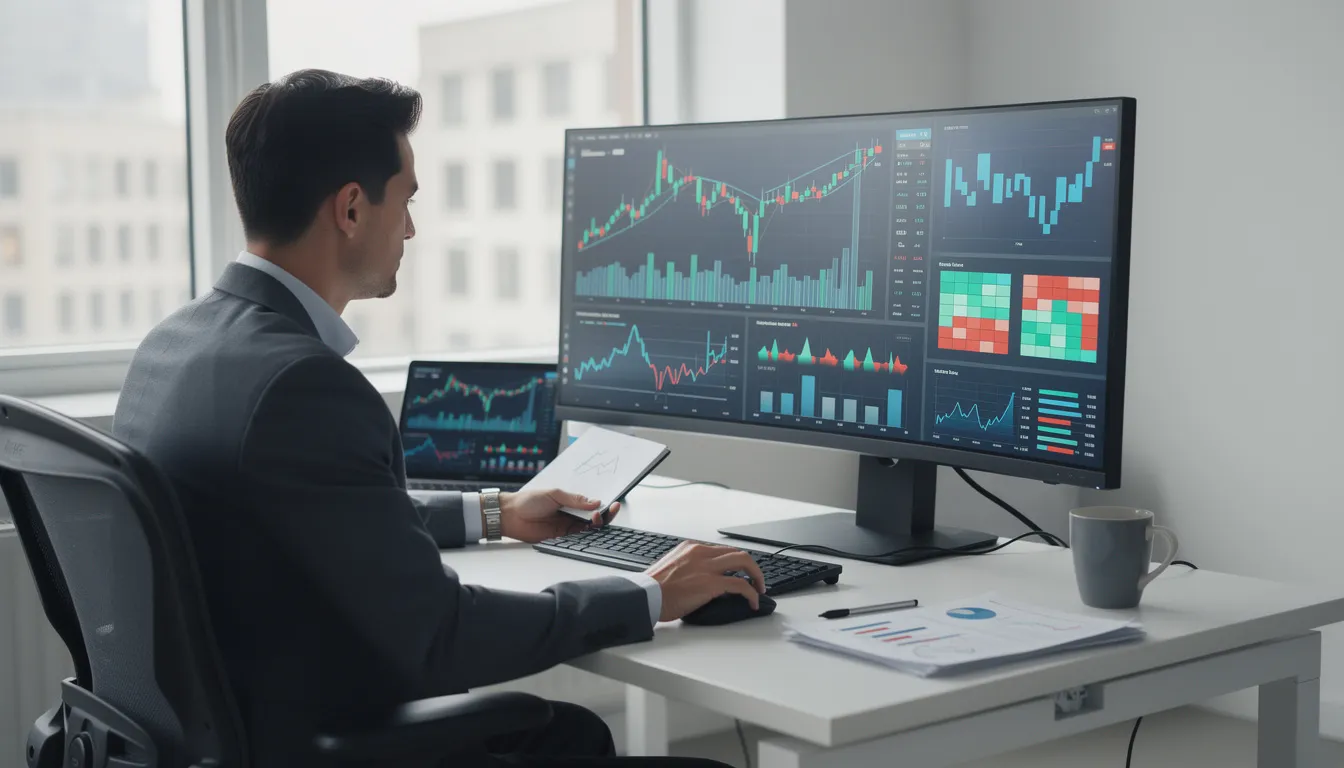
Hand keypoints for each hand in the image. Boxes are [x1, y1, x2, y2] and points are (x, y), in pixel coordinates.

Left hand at [497, 489, 619, 543]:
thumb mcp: (554, 495)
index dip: (603, 505)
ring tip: (596, 517)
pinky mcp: (560, 538)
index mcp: (570, 502)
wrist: (510, 515)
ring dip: (596, 524)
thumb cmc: (528, 501)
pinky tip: (589, 530)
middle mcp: (571, 515)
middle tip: (611, 510)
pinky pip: (577, 539)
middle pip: (593, 518)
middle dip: (605, 515)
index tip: (612, 503)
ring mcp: (566, 527)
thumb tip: (594, 502)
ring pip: (588, 529)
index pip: (592, 505)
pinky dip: (586, 535)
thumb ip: (575, 500)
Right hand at [645, 542, 766, 621]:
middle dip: (751, 566)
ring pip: (744, 562)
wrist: (644, 596)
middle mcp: (701, 553)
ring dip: (756, 575)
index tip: (740, 572)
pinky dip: (751, 593)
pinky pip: (740, 585)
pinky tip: (752, 602)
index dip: (734, 563)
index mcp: (690, 548)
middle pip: (737, 552)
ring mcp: (707, 567)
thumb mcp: (671, 568)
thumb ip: (688, 568)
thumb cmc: (652, 589)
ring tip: (759, 589)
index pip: (721, 551)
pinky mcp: (711, 583)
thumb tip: (700, 580)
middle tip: (756, 580)